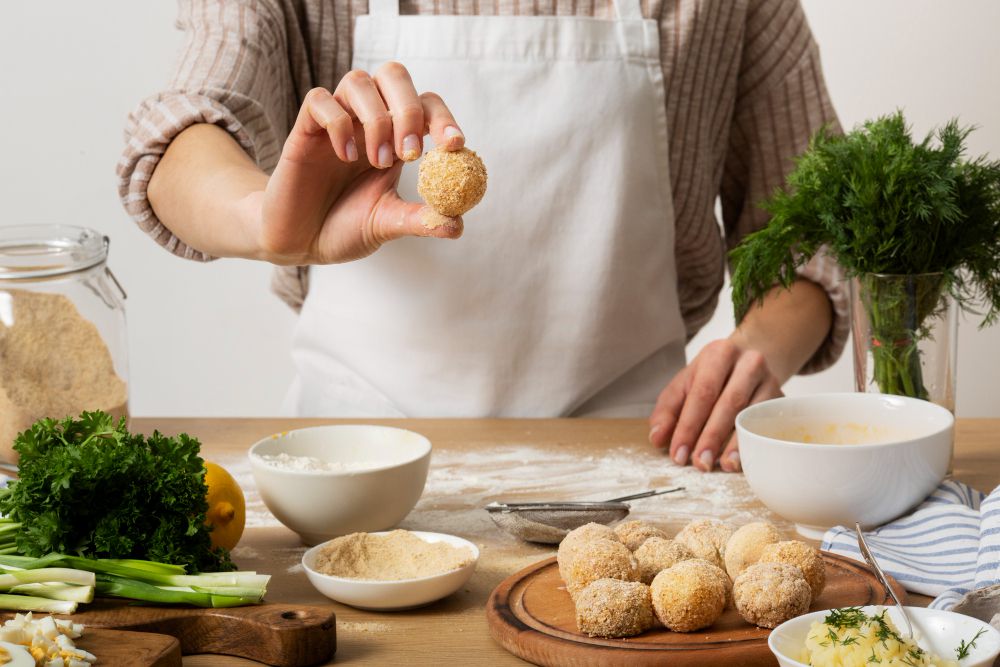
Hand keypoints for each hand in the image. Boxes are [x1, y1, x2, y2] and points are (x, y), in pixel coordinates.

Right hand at [254, 62, 466, 264]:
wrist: (300, 242)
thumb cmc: (345, 228)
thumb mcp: (388, 224)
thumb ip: (421, 221)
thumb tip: (458, 225)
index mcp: (396, 138)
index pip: (426, 104)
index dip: (443, 118)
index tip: (454, 145)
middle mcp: (367, 121)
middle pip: (394, 75)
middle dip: (409, 109)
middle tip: (411, 153)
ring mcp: (336, 121)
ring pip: (358, 81)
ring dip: (376, 119)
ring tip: (377, 161)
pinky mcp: (304, 129)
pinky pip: (320, 101)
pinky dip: (337, 123)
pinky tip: (344, 156)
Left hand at [647, 338, 782, 472]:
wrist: (751, 360)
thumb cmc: (713, 376)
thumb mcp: (686, 384)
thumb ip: (668, 410)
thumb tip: (657, 438)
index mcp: (718, 354)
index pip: (702, 392)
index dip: (689, 425)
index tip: (678, 453)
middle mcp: (748, 363)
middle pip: (729, 403)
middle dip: (711, 436)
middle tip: (700, 462)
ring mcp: (770, 380)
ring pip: (752, 414)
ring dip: (736, 443)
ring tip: (723, 465)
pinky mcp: (782, 398)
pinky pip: (769, 424)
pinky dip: (755, 443)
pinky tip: (744, 458)